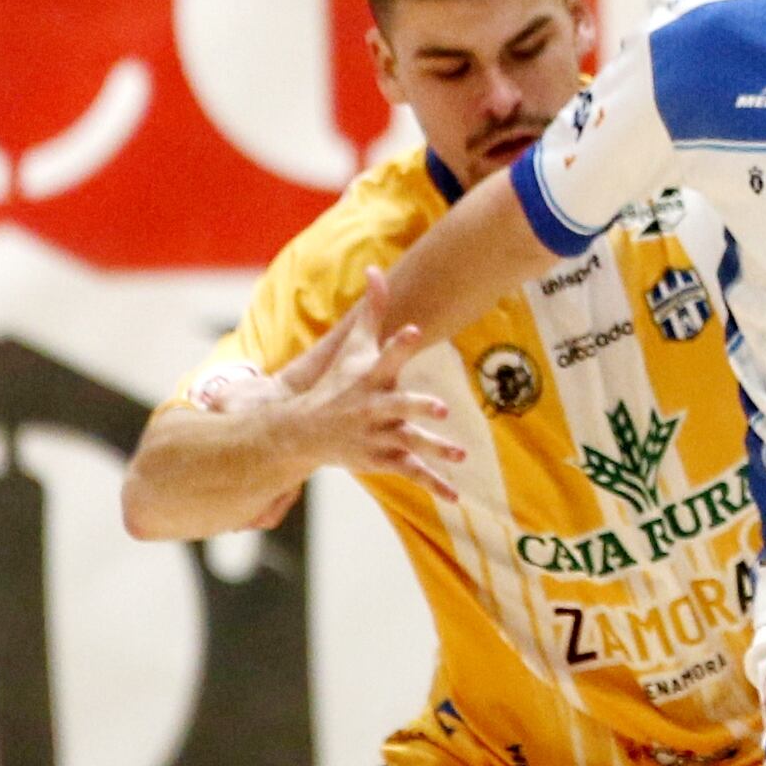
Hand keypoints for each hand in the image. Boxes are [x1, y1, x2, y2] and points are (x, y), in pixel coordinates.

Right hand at [282, 269, 466, 499]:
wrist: (304, 431)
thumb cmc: (337, 383)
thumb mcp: (353, 347)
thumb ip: (371, 311)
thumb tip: (376, 270)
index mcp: (370, 377)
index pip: (385, 355)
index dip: (398, 342)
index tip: (414, 330)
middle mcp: (374, 407)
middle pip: (398, 405)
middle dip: (416, 407)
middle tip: (439, 409)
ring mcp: (378, 435)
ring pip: (409, 442)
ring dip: (434, 448)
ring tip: (460, 453)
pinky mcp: (382, 459)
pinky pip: (412, 472)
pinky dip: (433, 484)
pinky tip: (455, 495)